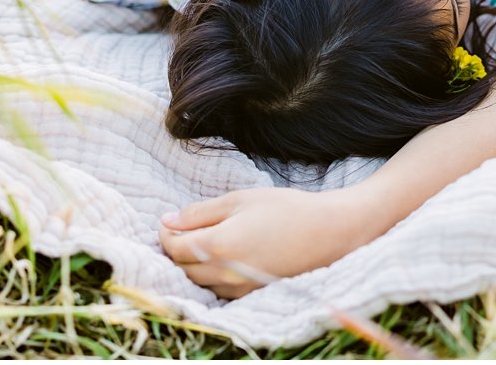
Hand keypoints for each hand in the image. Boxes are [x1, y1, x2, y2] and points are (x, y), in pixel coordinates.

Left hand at [159, 186, 384, 298]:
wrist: (330, 232)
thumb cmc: (286, 209)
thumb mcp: (240, 200)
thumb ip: (200, 213)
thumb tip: (168, 220)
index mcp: (217, 247)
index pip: (174, 248)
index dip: (165, 234)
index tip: (167, 222)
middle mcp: (225, 274)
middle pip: (183, 269)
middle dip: (175, 251)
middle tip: (179, 232)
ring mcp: (240, 288)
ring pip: (201, 283)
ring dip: (193, 266)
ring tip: (200, 244)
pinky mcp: (254, 294)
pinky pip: (221, 290)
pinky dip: (213, 277)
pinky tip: (222, 259)